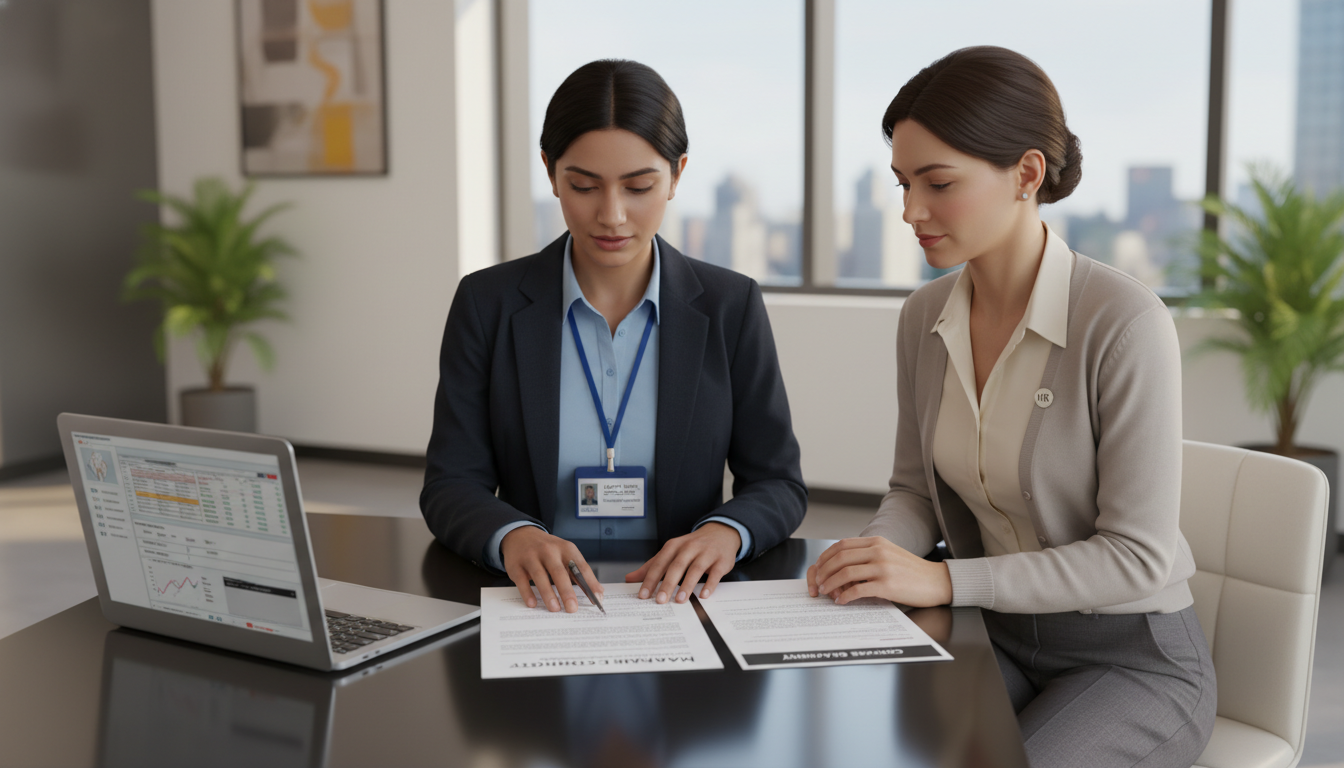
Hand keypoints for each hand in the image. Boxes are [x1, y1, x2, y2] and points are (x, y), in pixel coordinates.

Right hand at [500, 526, 601, 612]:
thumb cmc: (548, 549)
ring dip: (548, 594)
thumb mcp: (565, 553)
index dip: (590, 583)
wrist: (521, 535)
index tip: (597, 599)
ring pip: (540, 576)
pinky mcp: (516, 565)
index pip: (580, 567)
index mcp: (566, 548)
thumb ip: (579, 572)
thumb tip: (598, 592)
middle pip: (559, 572)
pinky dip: (527, 593)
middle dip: (567, 591)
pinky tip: (533, 603)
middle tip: (572, 608)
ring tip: (555, 608)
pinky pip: (522, 580)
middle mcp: (549, 551)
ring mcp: (531, 557)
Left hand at [624, 522, 740, 602]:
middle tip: (660, 600)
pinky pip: (715, 573)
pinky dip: (710, 585)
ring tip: (679, 600)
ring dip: (687, 585)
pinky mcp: (721, 560)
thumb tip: (629, 578)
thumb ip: (652, 566)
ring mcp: (706, 553)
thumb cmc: (692, 546)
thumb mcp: (671, 551)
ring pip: (695, 569)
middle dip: (667, 583)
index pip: (659, 563)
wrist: (721, 533)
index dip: (651, 579)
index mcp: (674, 546)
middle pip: (676, 566)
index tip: (643, 594)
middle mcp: (689, 547)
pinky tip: (704, 595)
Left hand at [806, 536, 952, 607]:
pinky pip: (858, 589)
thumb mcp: (888, 554)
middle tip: (818, 583)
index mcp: (876, 542)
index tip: (819, 568)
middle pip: (840, 557)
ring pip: (846, 572)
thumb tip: (841, 567)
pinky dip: (845, 596)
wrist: (936, 581)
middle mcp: (878, 551)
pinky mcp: (887, 585)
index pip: (841, 545)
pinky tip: (842, 601)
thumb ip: (867, 555)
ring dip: (831, 583)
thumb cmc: (911, 571)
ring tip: (826, 592)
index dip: (826, 557)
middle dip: (824, 571)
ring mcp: (883, 567)